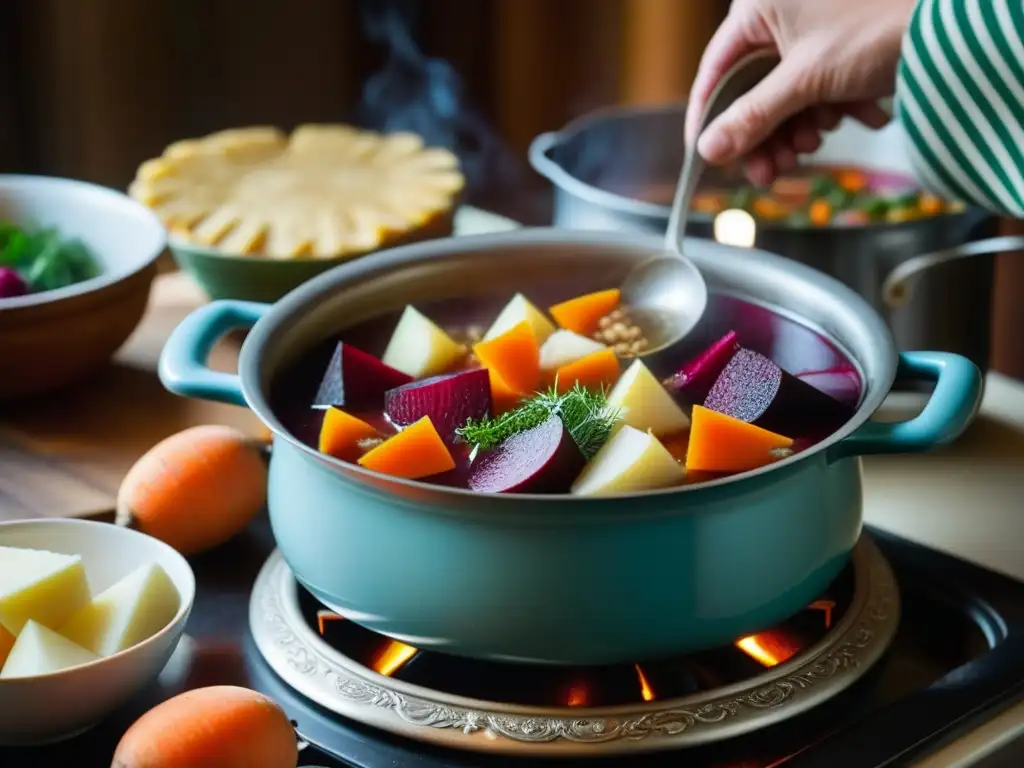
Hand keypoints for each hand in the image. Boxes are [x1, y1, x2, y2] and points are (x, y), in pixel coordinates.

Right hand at [685, 0, 916, 184]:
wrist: (954, 25)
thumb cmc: (878, 28)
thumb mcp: (806, 80)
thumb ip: (752, 117)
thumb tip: (709, 150)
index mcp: (757, 8)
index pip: (714, 73)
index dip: (709, 121)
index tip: (707, 159)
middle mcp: (777, 12)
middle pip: (750, 89)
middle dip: (765, 133)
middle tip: (772, 172)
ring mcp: (808, 25)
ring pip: (783, 93)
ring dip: (799, 125)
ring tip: (818, 141)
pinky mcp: (836, 41)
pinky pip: (814, 85)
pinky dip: (829, 107)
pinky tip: (854, 115)